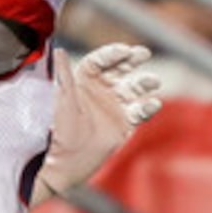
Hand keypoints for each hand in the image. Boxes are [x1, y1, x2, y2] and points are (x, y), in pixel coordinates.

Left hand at [36, 42, 164, 200]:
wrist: (66, 162)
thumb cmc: (59, 132)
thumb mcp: (63, 102)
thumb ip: (64, 76)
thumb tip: (58, 51)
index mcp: (84, 80)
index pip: (100, 61)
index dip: (112, 53)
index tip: (124, 50)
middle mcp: (101, 89)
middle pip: (120, 69)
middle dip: (132, 60)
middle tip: (144, 53)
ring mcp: (114, 106)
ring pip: (134, 88)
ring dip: (144, 82)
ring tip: (153, 80)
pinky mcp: (124, 123)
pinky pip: (139, 112)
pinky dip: (148, 108)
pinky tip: (153, 104)